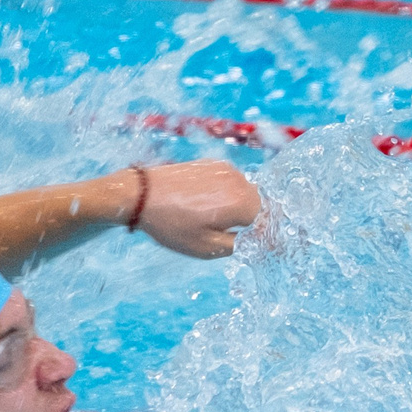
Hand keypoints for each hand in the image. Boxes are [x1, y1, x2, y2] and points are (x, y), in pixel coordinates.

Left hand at [131, 160, 261, 258]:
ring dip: (239, 207)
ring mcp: (226, 169)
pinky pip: (231, 182)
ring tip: (212, 219)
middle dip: (253, 221)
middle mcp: (239, 181)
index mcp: (242, 203)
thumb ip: (240, 245)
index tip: (254, 246)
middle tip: (230, 234)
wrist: (141, 194)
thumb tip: (259, 242)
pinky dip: (227, 194)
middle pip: (261, 205)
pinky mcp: (213, 164)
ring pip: (246, 193)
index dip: (264, 236)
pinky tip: (205, 205)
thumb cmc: (171, 224)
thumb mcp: (206, 247)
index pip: (270, 221)